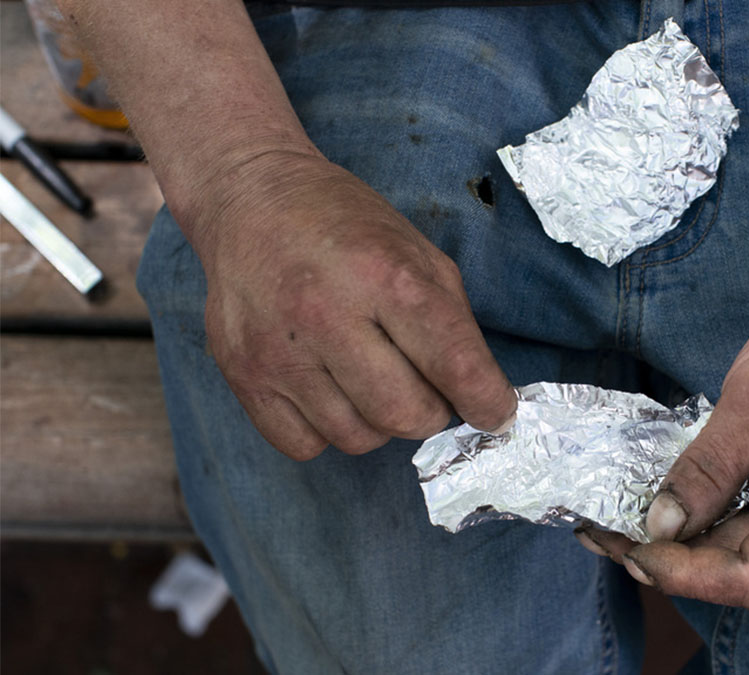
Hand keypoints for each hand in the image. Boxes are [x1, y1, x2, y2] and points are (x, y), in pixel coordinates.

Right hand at [187, 150, 516, 459]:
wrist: (249, 198)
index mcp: (385, 275)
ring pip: (357, 438)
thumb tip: (480, 393)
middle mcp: (326, 314)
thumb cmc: (343, 225)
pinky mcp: (241, 376)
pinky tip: (330, 390)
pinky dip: (328, 430)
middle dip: (431, 411)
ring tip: (373, 378)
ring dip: (380, 422)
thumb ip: (451, 321)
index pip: (455, 365)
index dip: (487, 401)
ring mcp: (277, 350)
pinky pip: (305, 445)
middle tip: (427, 387)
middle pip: (405, 414)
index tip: (495, 411)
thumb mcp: (417, 250)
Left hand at [576, 280, 748, 611]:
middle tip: (602, 534)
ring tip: (615, 524)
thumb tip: (661, 528)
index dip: (691, 577)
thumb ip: (709, 469)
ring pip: (743, 549)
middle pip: (746, 569)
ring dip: (682, 542)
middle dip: (673, 558)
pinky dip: (704, 517)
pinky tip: (658, 505)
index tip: (634, 550)